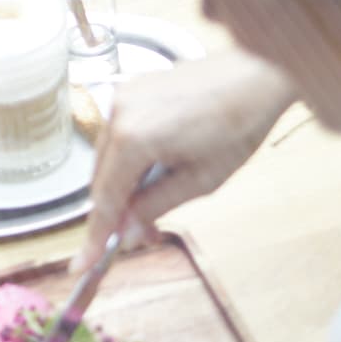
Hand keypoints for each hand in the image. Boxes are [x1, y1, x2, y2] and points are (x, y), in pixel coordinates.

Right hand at [75, 53, 295, 268]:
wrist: (257, 75)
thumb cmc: (238, 125)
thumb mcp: (201, 180)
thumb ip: (155, 206)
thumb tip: (127, 232)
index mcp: (132, 138)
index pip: (105, 199)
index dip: (95, 237)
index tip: (83, 265)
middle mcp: (118, 114)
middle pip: (101, 178)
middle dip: (115, 212)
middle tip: (140, 236)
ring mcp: (122, 97)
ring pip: (107, 156)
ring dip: (122, 185)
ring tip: (152, 205)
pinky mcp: (132, 89)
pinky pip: (118, 133)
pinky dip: (127, 158)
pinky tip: (153, 171)